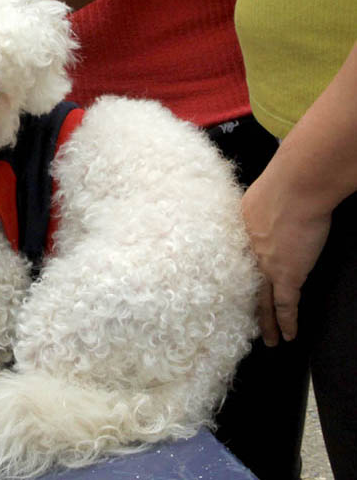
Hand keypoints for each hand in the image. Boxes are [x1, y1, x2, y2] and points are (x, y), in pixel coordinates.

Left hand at [242, 174, 331, 345]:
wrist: (296, 187)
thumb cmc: (282, 183)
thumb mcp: (257, 197)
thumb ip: (257, 209)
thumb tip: (265, 209)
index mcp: (238, 232)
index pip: (233, 260)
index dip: (232, 276)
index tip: (227, 287)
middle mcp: (247, 253)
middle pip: (243, 285)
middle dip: (243, 305)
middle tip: (239, 324)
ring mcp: (266, 266)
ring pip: (263, 301)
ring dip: (266, 322)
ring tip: (268, 340)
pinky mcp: (288, 274)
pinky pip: (286, 305)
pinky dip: (287, 322)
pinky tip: (288, 336)